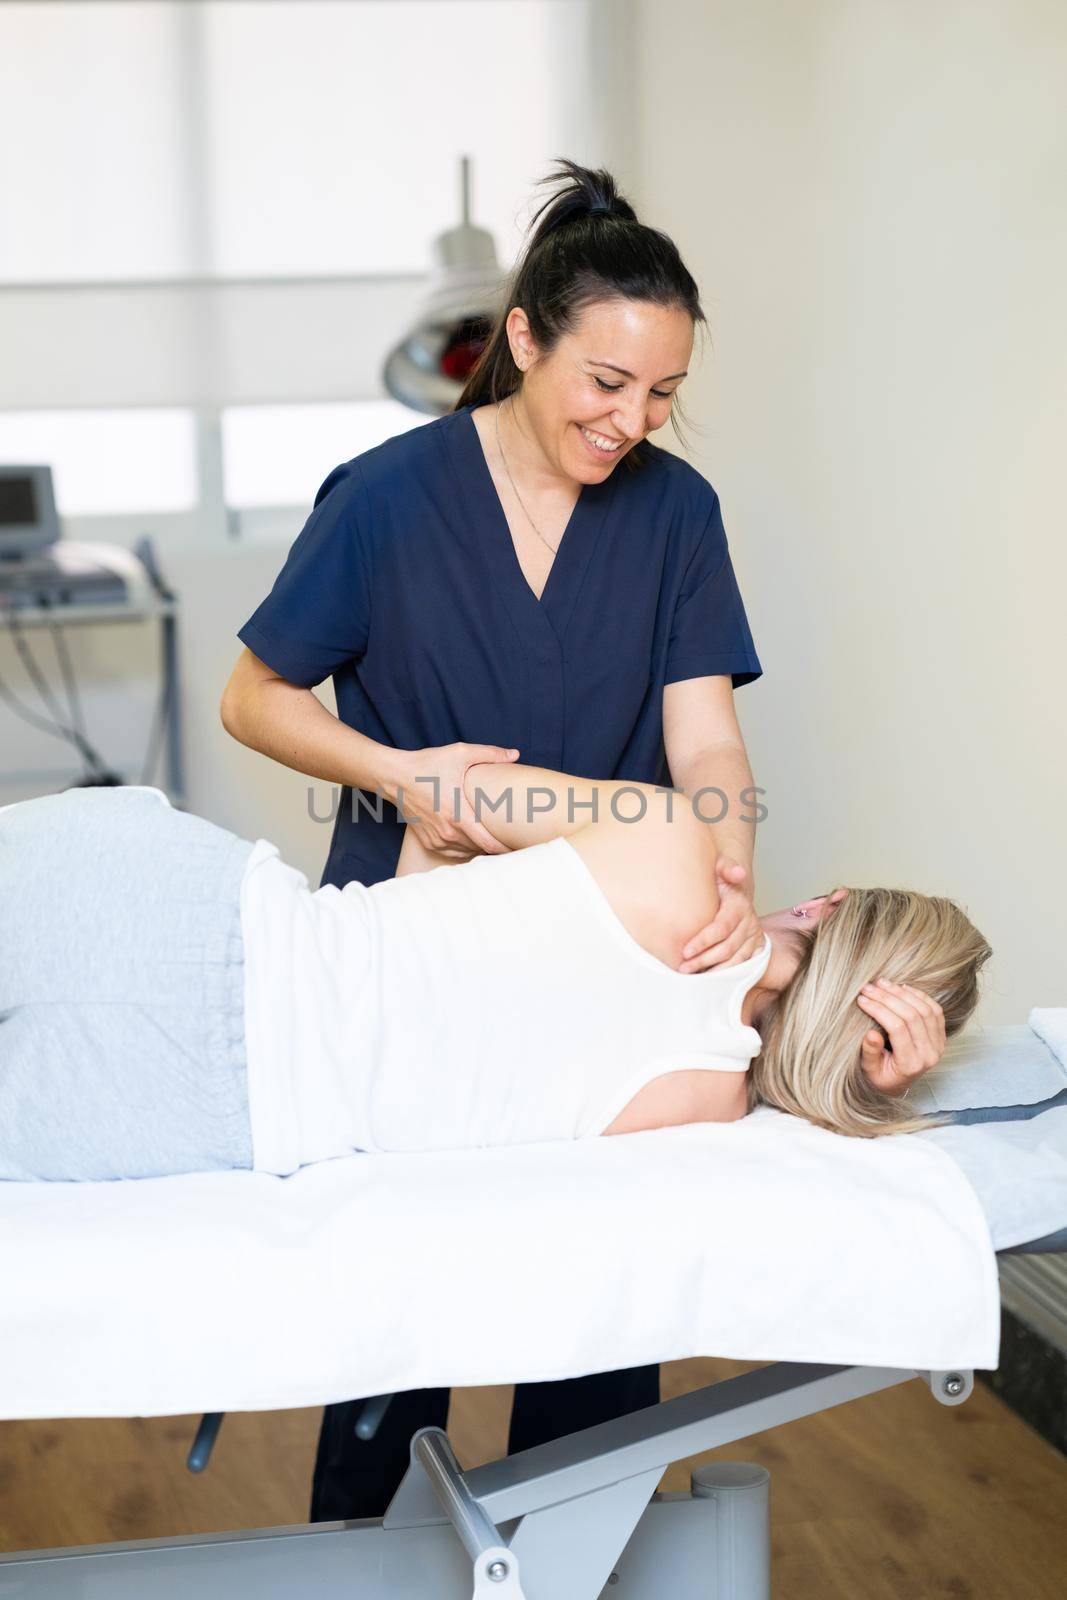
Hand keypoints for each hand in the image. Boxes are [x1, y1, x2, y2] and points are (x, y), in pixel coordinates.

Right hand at [393, 743, 519, 858]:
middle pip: (481, 850)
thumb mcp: (460, 754)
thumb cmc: (427, 765)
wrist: (395, 777)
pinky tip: (472, 838)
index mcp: (459, 815)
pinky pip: (454, 853)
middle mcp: (448, 832)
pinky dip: (465, 849)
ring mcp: (438, 839)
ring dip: (481, 848)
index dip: (506, 847)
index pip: (489, 844)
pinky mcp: (429, 841)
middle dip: (497, 846)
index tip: (519, 843)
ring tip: (493, 837)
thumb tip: (515, 754)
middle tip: (510, 837)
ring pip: (468, 853)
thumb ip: (490, 754)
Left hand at [678, 857, 762, 972]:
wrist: (734, 892)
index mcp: (739, 905)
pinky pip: (742, 966)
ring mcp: (754, 937)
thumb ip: (726, 868)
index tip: (685, 951)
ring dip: (713, 971)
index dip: (704, 941)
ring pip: (735, 961)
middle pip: (727, 948)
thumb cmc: (720, 881)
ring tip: (691, 978)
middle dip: (703, 960)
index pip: (721, 927)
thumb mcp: (720, 867)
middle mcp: (749, 923)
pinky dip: (726, 975)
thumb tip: (738, 873)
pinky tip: (708, 980)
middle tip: (683, 968)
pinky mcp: (756, 948)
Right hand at [857, 980, 946, 1095]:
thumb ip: (870, 1053)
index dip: (879, 1010)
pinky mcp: (941, 1035)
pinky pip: (934, 1009)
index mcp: (911, 1064)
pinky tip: (902, 987)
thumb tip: (871, 1033)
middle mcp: (930, 1054)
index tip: (861, 1000)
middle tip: (868, 988)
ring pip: (924, 1009)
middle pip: (912, 1016)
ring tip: (882, 984)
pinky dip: (919, 995)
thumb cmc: (881, 1077)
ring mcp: (938, 1044)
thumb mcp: (869, 1071)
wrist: (899, 1083)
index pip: (897, 1028)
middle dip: (887, 997)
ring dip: (902, 993)